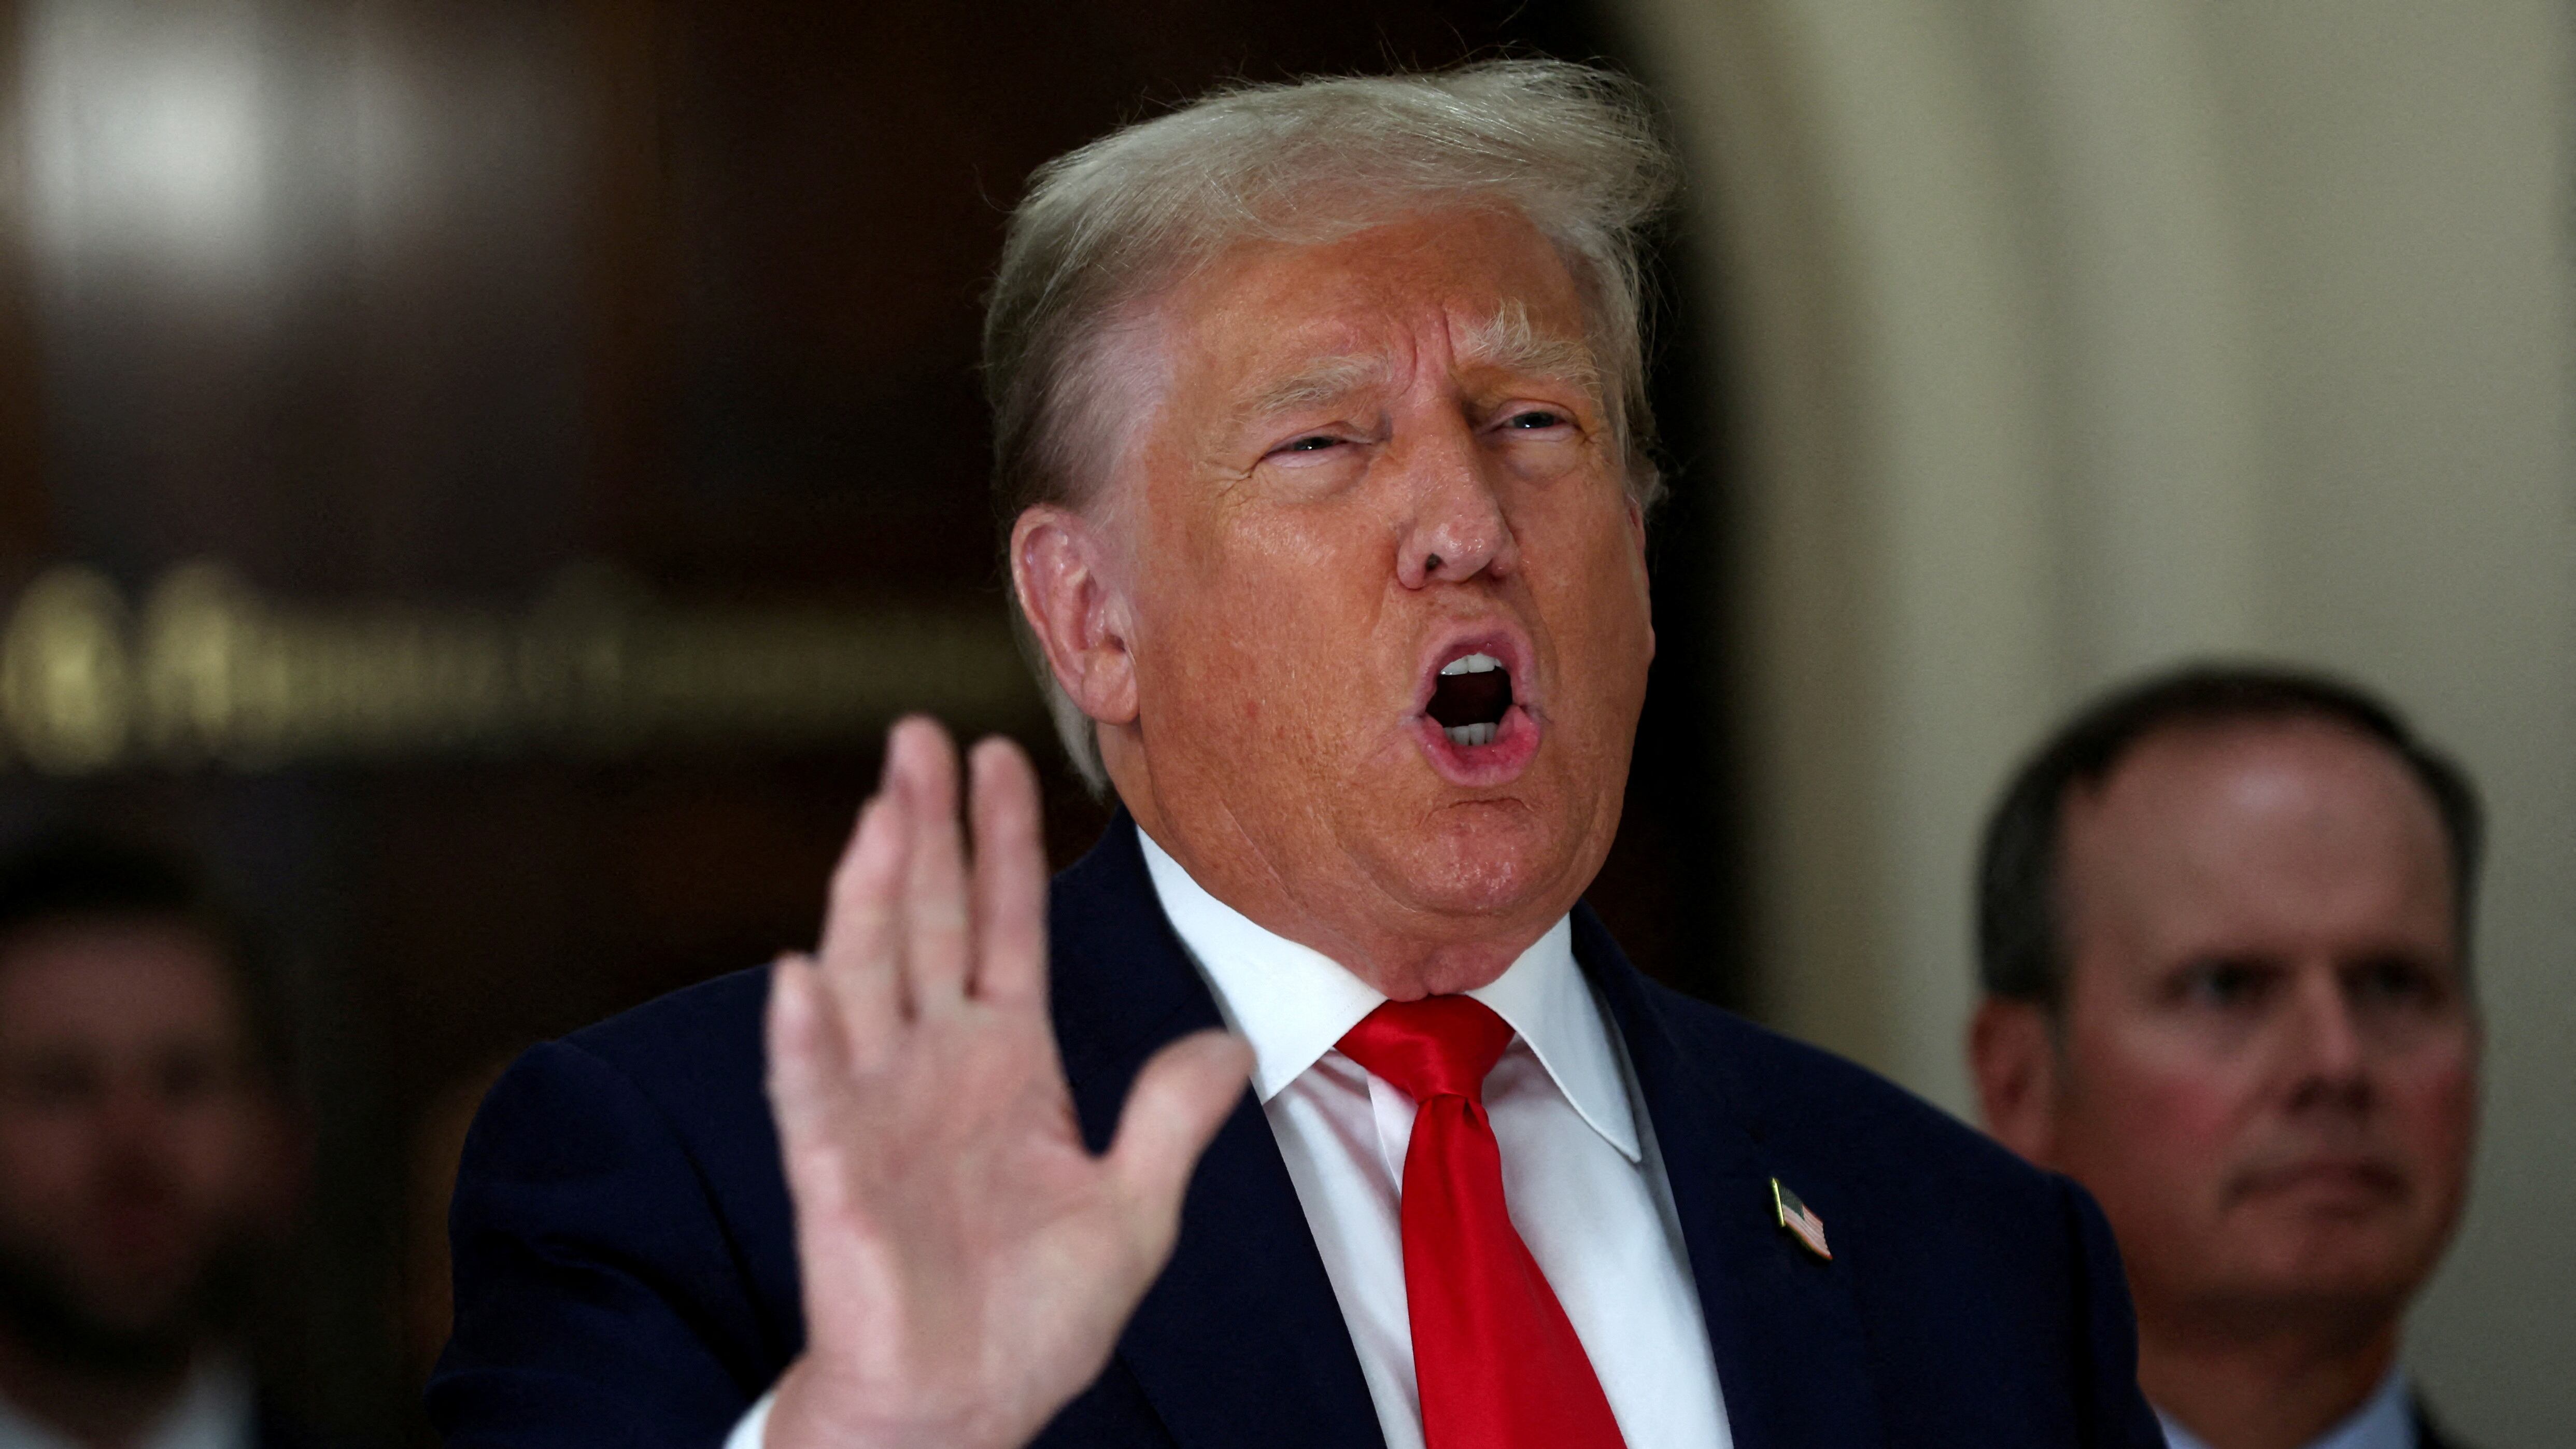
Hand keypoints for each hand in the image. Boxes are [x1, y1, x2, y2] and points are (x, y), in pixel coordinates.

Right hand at [761, 718, 1251, 1448]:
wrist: (962, 1414)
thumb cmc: (1028, 1323)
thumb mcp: (1132, 1212)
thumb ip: (1169, 1120)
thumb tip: (1230, 1044)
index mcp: (1004, 1066)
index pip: (1000, 927)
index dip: (1001, 845)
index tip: (1000, 756)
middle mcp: (933, 1069)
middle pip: (924, 923)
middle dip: (922, 828)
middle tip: (916, 733)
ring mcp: (879, 1115)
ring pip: (867, 981)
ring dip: (866, 896)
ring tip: (880, 810)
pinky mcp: (836, 1178)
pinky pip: (816, 1098)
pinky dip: (805, 1040)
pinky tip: (800, 976)